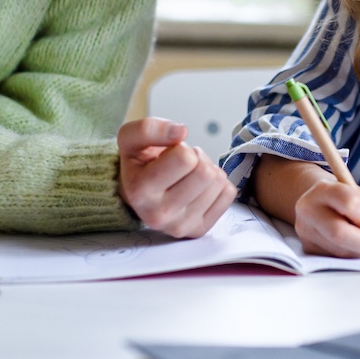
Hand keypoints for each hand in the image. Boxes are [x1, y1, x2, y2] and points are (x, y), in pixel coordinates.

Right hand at [117, 118, 235, 238]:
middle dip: (197, 159)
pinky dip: (218, 185)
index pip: (185, 158)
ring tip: (189, 174)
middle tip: (183, 163)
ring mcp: (180, 226)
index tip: (169, 154)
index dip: (181, 148)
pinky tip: (199, 187)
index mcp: (140, 191)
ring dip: (207, 170)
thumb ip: (149, 129)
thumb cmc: (138, 164)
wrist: (136, 194)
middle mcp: (159, 215)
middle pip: (205, 173)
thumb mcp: (131, 139)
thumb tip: (181, 131)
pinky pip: (228, 194)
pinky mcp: (198, 230)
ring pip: (219, 183)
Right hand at [293, 180, 359, 257]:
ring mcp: (305, 231)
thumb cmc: (346, 201)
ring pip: (340, 251)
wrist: (320, 204)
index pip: (349, 202)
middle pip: (339, 232)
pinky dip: (352, 255)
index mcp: (323, 189)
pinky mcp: (308, 248)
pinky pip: (337, 259)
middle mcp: (308, 209)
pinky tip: (352, 245)